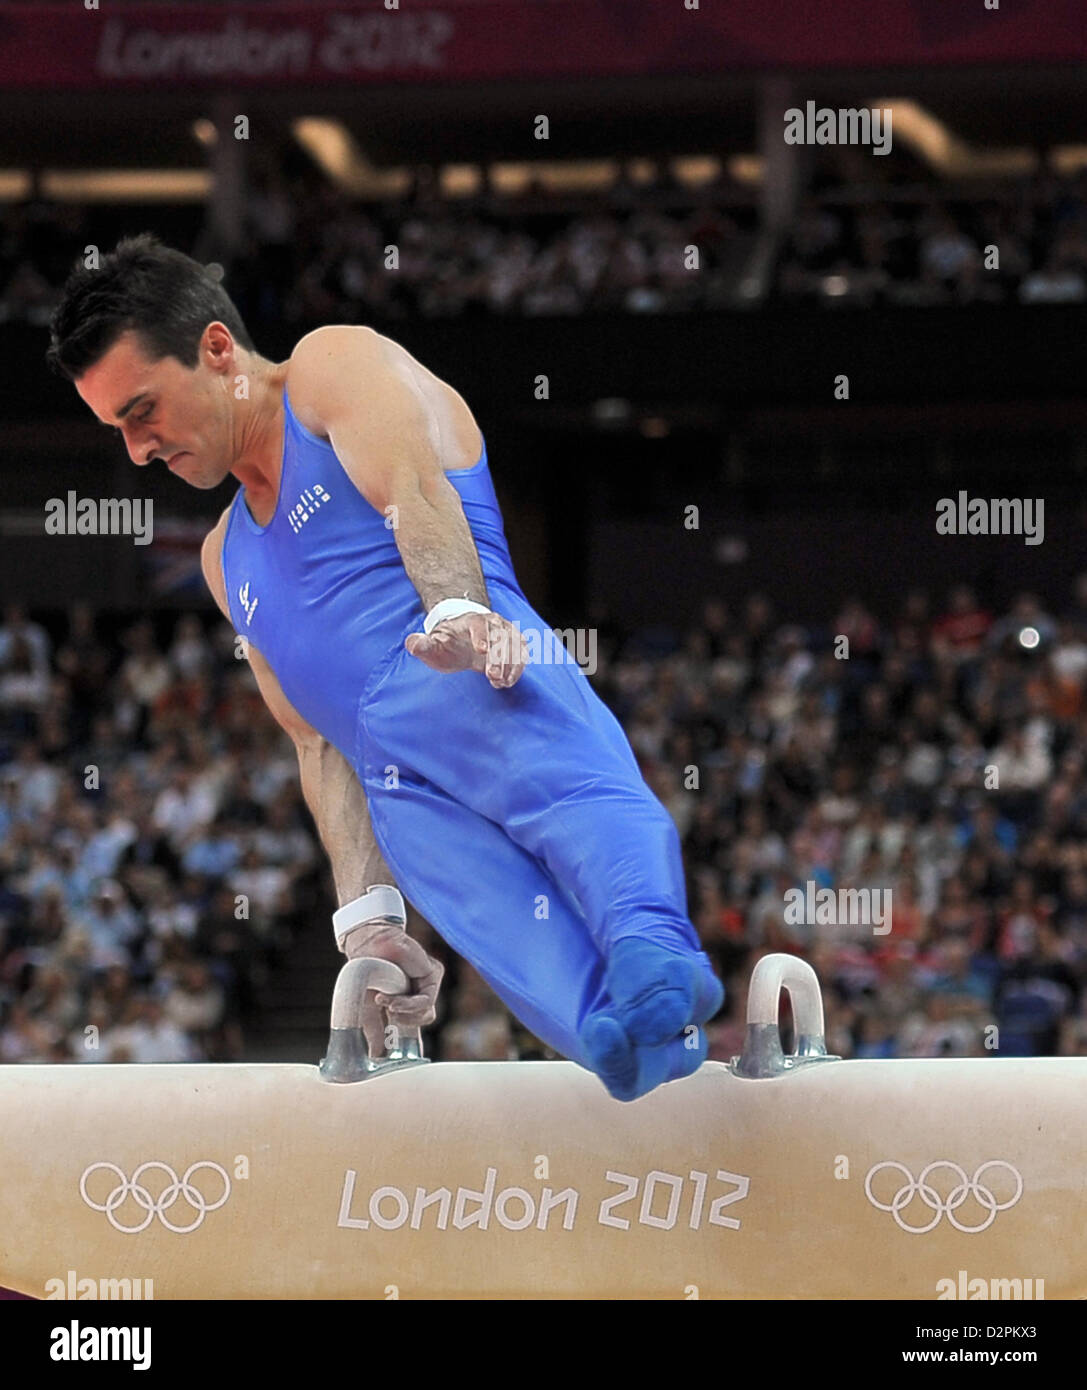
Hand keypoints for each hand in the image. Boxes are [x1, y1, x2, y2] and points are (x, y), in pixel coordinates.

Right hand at [342, 921, 444, 1057]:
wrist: (368, 947)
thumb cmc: (365, 977)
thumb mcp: (367, 1011)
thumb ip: (375, 1034)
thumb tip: (375, 1060)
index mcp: (402, 1006)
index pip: (412, 1030)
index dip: (412, 1048)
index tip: (406, 1068)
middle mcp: (417, 996)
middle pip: (422, 1024)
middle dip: (407, 1033)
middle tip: (393, 1035)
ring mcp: (426, 985)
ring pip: (426, 1015)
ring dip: (403, 1014)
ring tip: (385, 1004)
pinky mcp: (434, 974)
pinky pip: (427, 1000)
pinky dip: (408, 1004)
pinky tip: (392, 999)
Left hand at [404, 611, 527, 687]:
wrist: (465, 640)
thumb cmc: (448, 643)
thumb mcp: (433, 645)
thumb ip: (423, 645)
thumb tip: (411, 643)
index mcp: (473, 621)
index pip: (480, 625)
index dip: (482, 636)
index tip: (481, 650)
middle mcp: (494, 623)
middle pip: (502, 637)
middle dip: (499, 657)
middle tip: (492, 676)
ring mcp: (508, 633)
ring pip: (515, 646)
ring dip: (511, 665)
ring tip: (500, 683)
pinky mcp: (516, 645)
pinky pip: (522, 655)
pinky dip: (517, 669)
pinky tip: (505, 683)